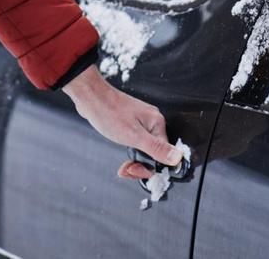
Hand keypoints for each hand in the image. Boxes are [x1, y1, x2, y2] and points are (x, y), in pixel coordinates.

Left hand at [62, 65, 181, 180]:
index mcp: (157, 123)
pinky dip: (129, 151)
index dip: (150, 167)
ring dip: (134, 160)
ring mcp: (141, 122)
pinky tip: (121, 153)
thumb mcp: (133, 136)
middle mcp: (152, 122)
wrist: (90, 97)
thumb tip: (177, 157)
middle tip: (126, 169)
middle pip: (155, 152)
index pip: (164, 154)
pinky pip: (136, 142)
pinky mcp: (131, 123)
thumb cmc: (109, 112)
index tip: (135, 171)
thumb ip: (156, 148)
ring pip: (144, 149)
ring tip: (122, 167)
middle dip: (141, 165)